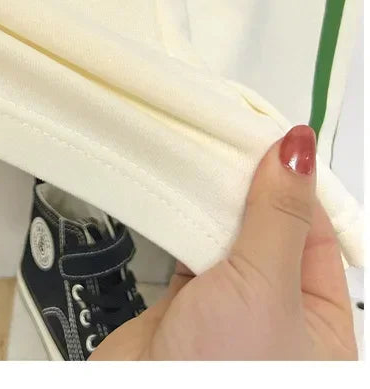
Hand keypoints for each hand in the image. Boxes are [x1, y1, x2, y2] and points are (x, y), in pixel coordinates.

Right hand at [91, 125, 357, 360]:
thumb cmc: (223, 379)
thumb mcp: (267, 288)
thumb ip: (278, 217)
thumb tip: (299, 153)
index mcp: (323, 318)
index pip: (317, 228)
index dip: (297, 179)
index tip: (275, 135)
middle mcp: (278, 309)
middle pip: (270, 226)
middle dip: (252, 185)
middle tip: (233, 135)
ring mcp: (228, 304)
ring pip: (226, 234)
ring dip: (213, 201)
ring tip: (204, 157)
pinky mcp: (182, 301)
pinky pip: (187, 245)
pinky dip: (181, 218)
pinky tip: (177, 193)